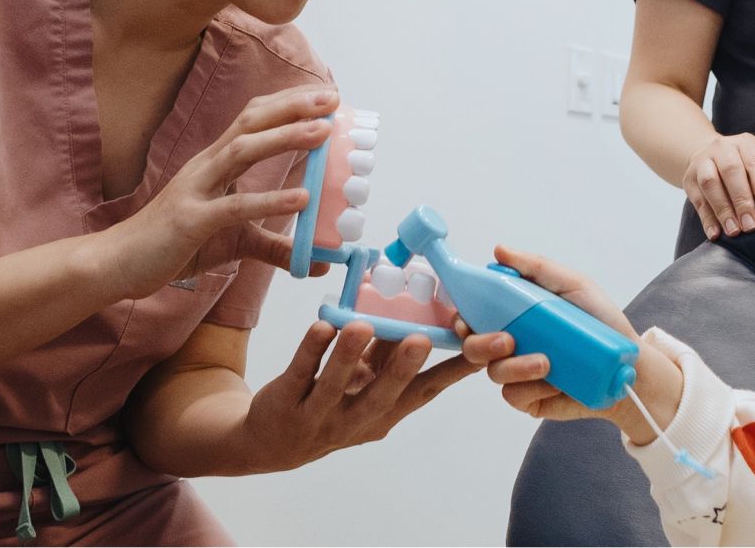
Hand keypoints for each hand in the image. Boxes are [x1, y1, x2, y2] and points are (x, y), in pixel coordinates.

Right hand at [99, 86, 330, 298]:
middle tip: (332, 99)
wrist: (119, 264)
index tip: (325, 96)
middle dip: (292, 107)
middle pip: (251, 123)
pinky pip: (233, 207)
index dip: (287, 103)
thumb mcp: (236, 243)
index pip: (252, 119)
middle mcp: (205, 167)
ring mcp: (196, 190)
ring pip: (242, 151)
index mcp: (214, 163)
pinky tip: (301, 198)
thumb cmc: (174, 245)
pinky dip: (268, 200)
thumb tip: (317, 259)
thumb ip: (275, 247)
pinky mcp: (190, 222)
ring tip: (322, 132)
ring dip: (284, 137)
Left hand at [237, 319, 483, 469]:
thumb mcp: (365, 386)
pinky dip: (310, 350)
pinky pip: (299, 373)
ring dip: (349, 356)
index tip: (484, 349)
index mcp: (383, 414)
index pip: (424, 392)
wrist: (270, 443)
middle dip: (402, 368)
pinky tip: (321, 325)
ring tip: (362, 325)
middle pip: (382, 395)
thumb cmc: (331, 404)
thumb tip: (417, 312)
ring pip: (335, 385)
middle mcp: (355, 420)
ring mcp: (318, 415)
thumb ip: (387, 355)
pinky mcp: (285, 402)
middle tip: (421, 340)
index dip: (454, 372)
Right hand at [460, 245, 682, 441]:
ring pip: (493, 372)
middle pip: (472, 346)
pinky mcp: (531, 399)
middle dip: (483, 344)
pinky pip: (513, 396)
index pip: (475, 314)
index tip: (469, 318)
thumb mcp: (573, 285)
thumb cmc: (603, 321)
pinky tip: (553, 384)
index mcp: (515, 314)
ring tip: (547, 363)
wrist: (629, 365)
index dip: (464, 316)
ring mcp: (519, 372)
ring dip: (516, 367)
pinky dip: (530, 389)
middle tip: (508, 341)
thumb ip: (536, 267)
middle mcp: (512, 343)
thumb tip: (500, 250)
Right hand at [683, 133, 754, 239]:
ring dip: (723, 210)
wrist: (711, 155)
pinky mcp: (689, 179)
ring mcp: (702, 161)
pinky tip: (716, 233)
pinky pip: (697, 200)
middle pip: (731, 172)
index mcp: (745, 143)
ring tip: (734, 231)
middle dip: (742, 201)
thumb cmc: (745, 167)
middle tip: (751, 225)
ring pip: (710, 184)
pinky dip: (707, 219)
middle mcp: (722, 148)